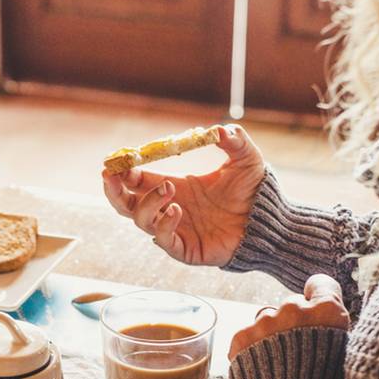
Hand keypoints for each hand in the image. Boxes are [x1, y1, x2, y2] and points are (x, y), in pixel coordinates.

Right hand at [102, 125, 264, 265]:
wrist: (269, 222)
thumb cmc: (256, 191)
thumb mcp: (246, 159)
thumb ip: (234, 140)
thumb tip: (219, 129)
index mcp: (176, 186)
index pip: (137, 181)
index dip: (123, 172)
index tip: (116, 161)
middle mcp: (169, 208)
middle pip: (126, 203)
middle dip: (113, 190)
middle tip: (110, 175)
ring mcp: (175, 229)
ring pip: (140, 219)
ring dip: (148, 202)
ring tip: (169, 188)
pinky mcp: (185, 249)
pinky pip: (162, 239)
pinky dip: (164, 224)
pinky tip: (177, 210)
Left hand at [228, 274, 349, 359]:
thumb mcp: (343, 355)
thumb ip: (330, 329)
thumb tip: (324, 316)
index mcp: (327, 312)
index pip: (321, 284)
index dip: (316, 292)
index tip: (312, 298)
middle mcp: (295, 310)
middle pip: (292, 304)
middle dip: (294, 322)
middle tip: (297, 350)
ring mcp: (266, 322)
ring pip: (267, 318)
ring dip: (270, 333)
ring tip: (278, 364)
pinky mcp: (241, 337)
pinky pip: (247, 335)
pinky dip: (251, 349)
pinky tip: (262, 370)